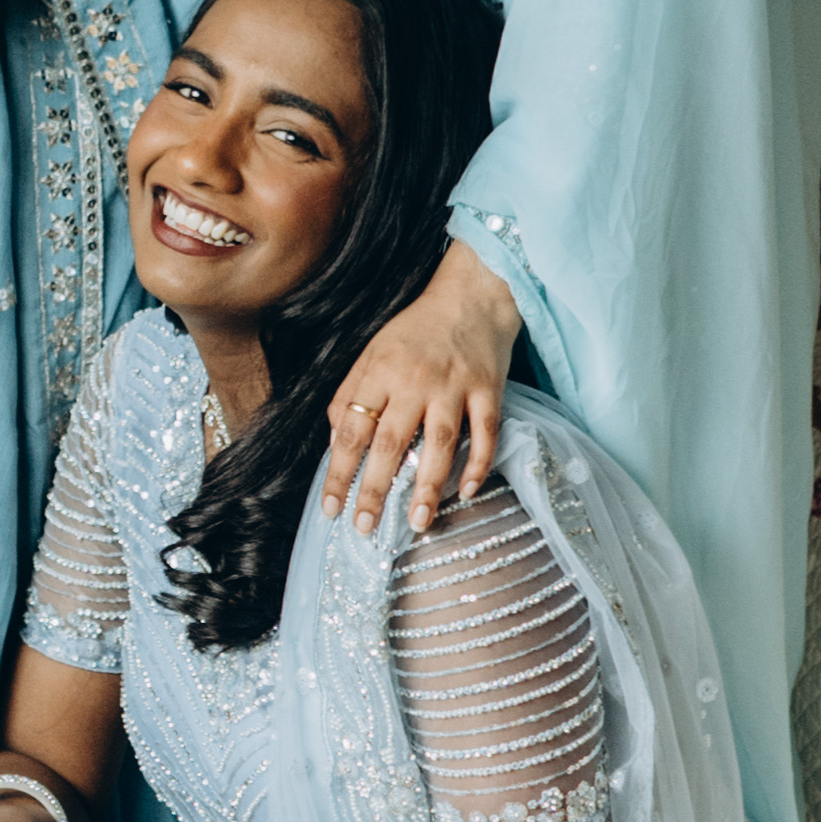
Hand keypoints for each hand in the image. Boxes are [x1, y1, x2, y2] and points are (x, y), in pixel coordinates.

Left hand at [322, 244, 522, 531]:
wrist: (472, 294)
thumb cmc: (416, 328)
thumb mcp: (372, 352)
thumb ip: (351, 394)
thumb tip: (337, 444)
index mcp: (379, 373)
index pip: (351, 430)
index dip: (339, 473)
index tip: (331, 508)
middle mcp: (414, 381)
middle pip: (389, 442)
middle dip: (374, 489)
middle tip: (365, 526)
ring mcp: (454, 386)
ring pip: (438, 444)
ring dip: (426, 487)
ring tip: (417, 522)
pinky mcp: (489, 389)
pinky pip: (484, 434)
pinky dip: (477, 465)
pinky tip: (466, 492)